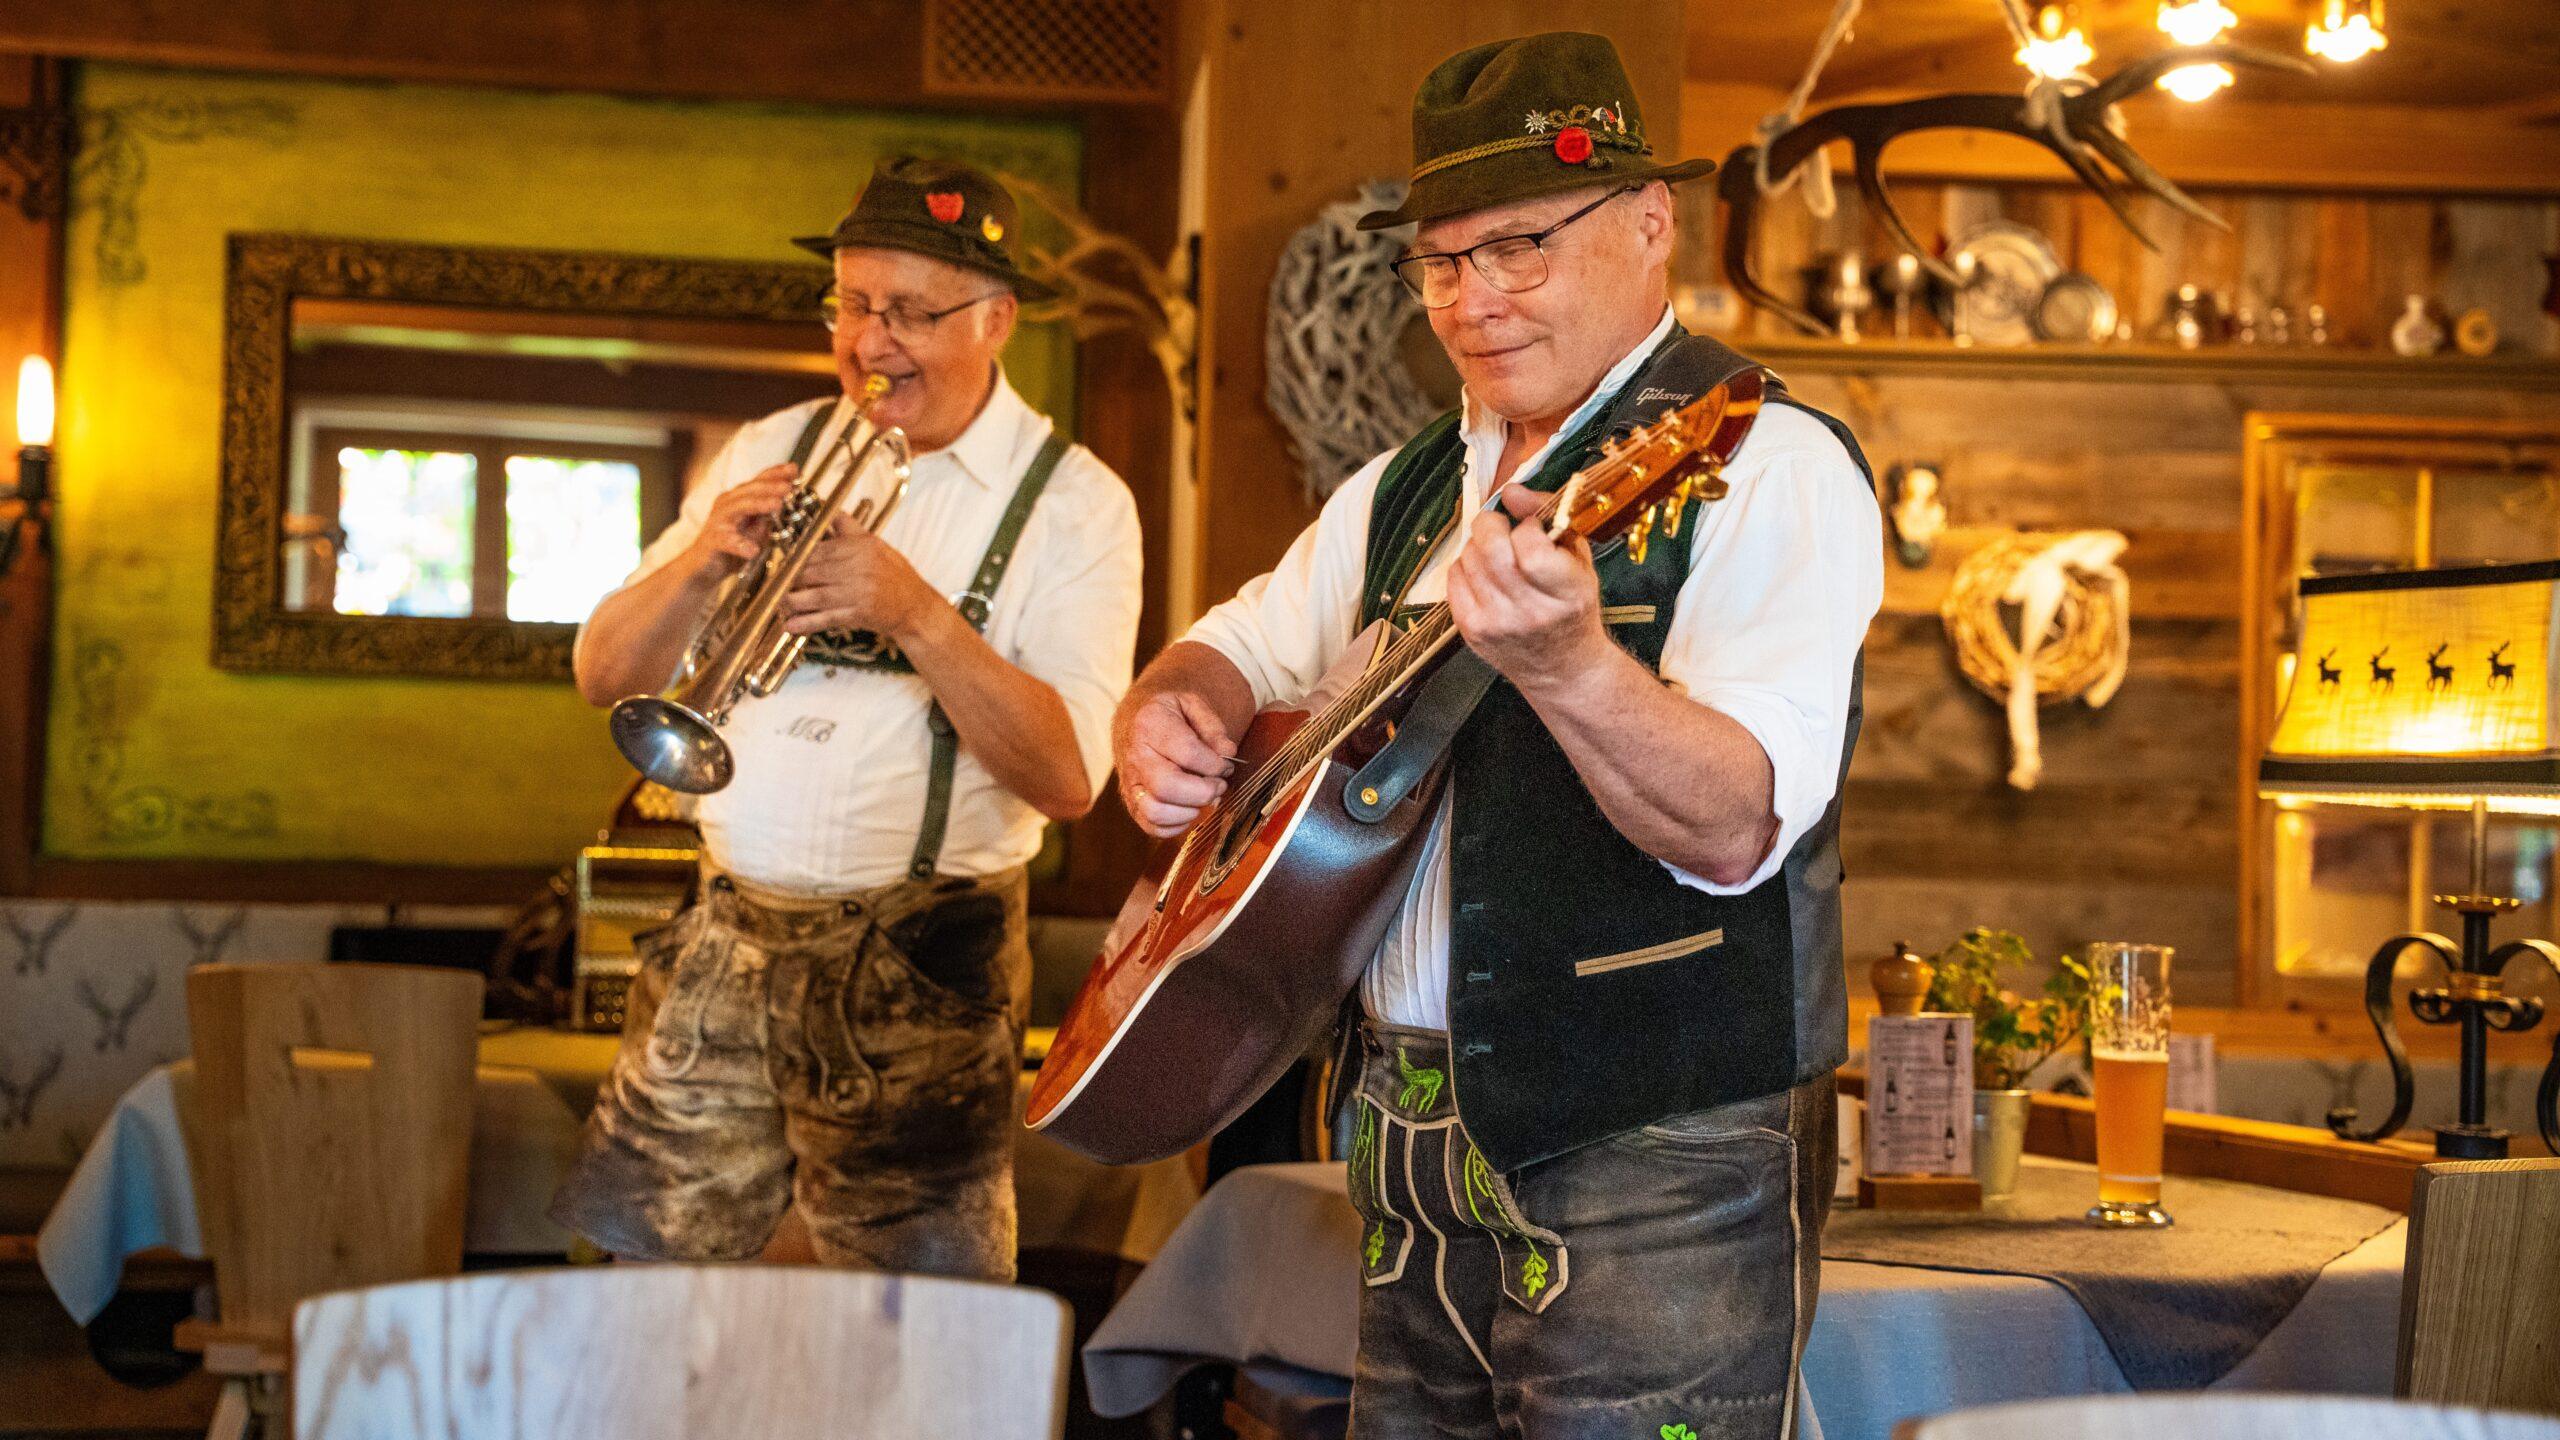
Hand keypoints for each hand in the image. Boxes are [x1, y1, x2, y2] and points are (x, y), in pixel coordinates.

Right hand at [682, 465, 798, 578]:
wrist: (704, 567)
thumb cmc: (732, 546)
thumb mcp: (757, 529)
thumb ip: (770, 516)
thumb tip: (792, 504)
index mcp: (740, 499)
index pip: (759, 481)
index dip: (776, 473)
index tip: (794, 469)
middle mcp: (728, 504)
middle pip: (750, 490)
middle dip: (771, 486)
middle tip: (789, 486)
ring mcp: (719, 520)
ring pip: (739, 507)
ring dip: (759, 504)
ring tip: (777, 504)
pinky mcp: (712, 540)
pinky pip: (726, 540)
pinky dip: (740, 545)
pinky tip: (752, 550)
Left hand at [778, 522, 941, 640]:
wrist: (916, 606)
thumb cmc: (895, 575)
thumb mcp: (876, 544)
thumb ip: (850, 528)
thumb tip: (830, 510)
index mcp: (861, 547)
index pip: (820, 549)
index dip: (797, 557)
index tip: (782, 561)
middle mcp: (860, 568)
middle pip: (813, 572)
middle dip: (789, 580)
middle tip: (773, 583)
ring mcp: (859, 592)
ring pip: (816, 596)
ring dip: (792, 602)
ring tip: (777, 604)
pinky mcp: (860, 614)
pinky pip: (828, 618)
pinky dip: (807, 623)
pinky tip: (791, 626)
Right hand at [1116, 691, 1236, 837]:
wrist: (1136, 722)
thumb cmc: (1169, 715)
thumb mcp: (1191, 705)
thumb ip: (1212, 727)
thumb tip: (1227, 753)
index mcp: (1151, 724)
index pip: (1187, 752)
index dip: (1214, 764)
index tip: (1226, 765)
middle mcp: (1136, 755)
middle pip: (1167, 786)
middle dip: (1203, 792)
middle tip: (1218, 785)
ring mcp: (1130, 781)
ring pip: (1156, 811)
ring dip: (1189, 811)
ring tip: (1203, 798)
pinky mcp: (1131, 801)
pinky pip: (1150, 825)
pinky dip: (1176, 826)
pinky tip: (1189, 809)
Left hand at [1445, 484, 1607, 691]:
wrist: (1562, 668)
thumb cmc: (1572, 605)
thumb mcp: (1578, 557)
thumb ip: (1549, 515)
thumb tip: (1510, 490)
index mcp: (1567, 592)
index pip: (1530, 547)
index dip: (1527, 527)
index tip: (1534, 532)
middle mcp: (1530, 611)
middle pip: (1490, 549)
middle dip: (1492, 525)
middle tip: (1503, 530)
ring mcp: (1496, 623)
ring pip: (1468, 558)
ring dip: (1479, 546)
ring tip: (1498, 555)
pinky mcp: (1471, 630)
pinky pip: (1453, 578)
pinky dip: (1465, 566)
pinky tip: (1485, 575)